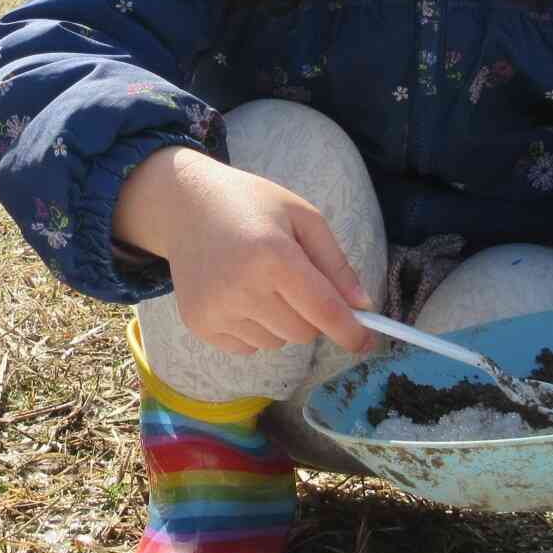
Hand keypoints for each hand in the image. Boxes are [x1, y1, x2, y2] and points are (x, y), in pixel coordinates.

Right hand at [113, 146, 373, 355]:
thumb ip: (335, 263)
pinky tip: (240, 295)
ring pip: (276, 343)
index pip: (324, 310)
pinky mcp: (199, 324)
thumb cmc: (250, 205)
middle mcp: (241, 288)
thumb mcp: (302, 216)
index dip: (352, 331)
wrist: (184, 206)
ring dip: (281, 322)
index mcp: (272, 255)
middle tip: (296, 283)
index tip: (367, 341)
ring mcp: (216, 310)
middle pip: (303, 333)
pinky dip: (255, 329)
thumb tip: (362, 306)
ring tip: (262, 284)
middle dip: (311, 315)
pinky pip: (248, 347)